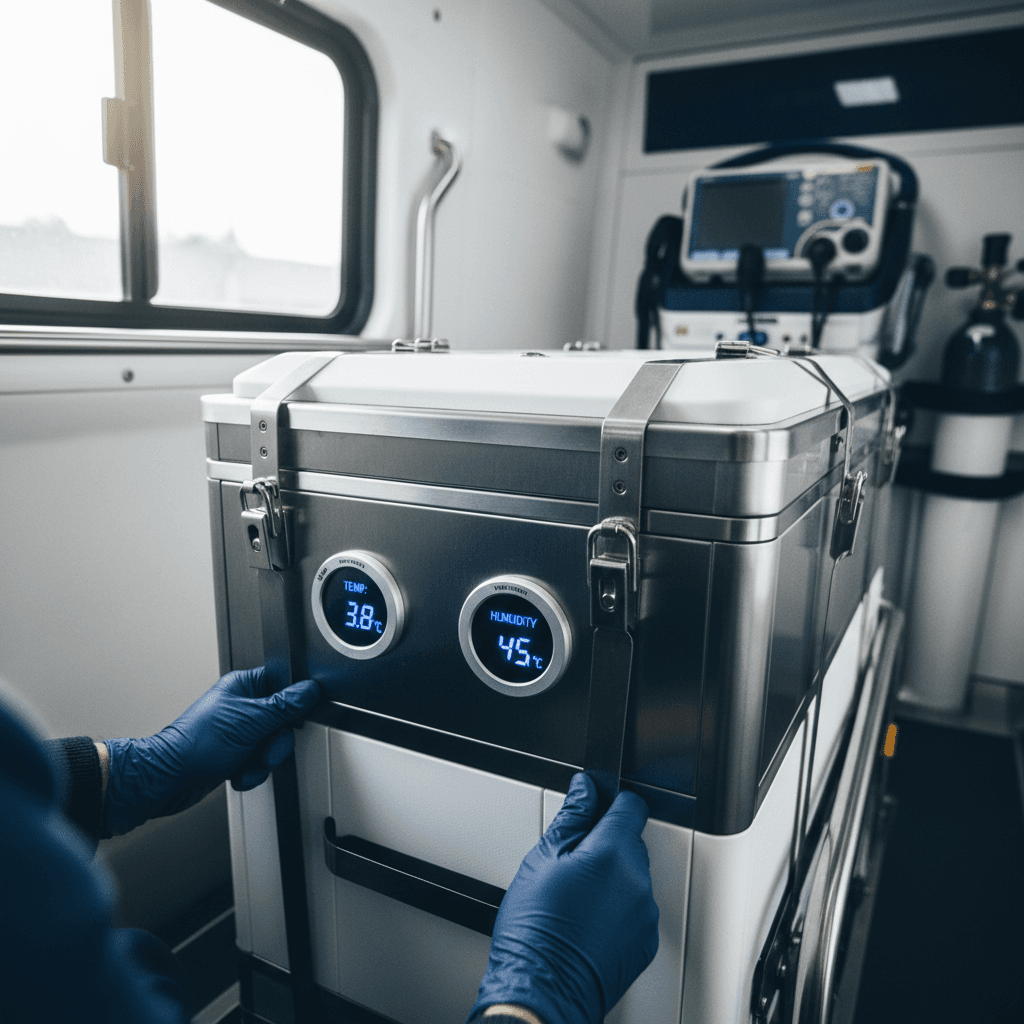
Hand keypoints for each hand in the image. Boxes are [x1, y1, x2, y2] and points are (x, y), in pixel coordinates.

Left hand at [104, 667, 319, 834]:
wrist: (167, 780)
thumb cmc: (195, 744)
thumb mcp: (250, 721)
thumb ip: (284, 706)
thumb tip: (309, 690)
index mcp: (242, 687)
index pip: (283, 685)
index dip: (292, 704)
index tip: (292, 719)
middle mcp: (241, 707)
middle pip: (282, 721)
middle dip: (275, 743)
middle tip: (263, 748)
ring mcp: (238, 732)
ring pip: (272, 745)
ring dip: (263, 761)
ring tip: (247, 764)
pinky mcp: (234, 754)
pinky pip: (259, 762)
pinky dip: (252, 772)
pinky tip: (238, 773)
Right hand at [469, 773, 658, 1023]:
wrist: (542, 992)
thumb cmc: (535, 932)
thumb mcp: (542, 859)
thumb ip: (572, 816)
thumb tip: (586, 788)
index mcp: (612, 853)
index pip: (631, 805)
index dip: (611, 799)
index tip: (595, 802)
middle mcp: (637, 881)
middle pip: (631, 841)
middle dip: (605, 843)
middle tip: (570, 861)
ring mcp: (645, 915)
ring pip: (633, 876)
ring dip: (612, 877)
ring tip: (575, 897)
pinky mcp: (645, 942)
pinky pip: (636, 909)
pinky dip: (617, 909)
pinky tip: (587, 920)